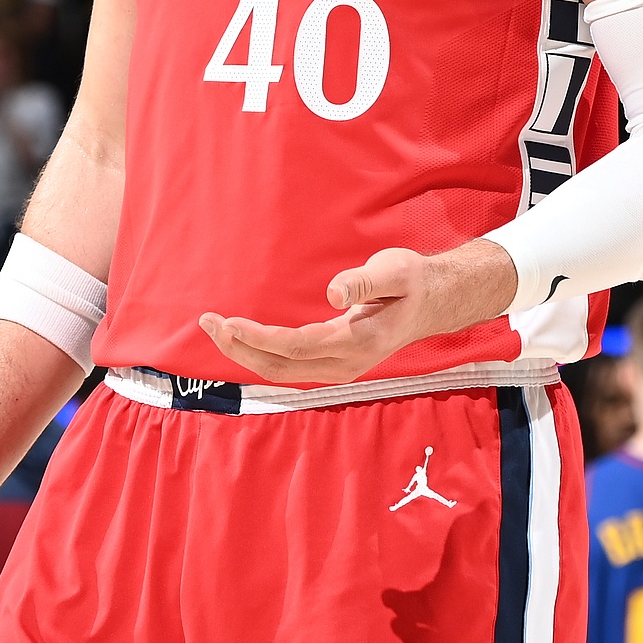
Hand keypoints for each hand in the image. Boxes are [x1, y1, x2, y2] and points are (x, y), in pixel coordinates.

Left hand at [200, 240, 518, 385]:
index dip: (259, 338)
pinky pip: (291, 367)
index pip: (296, 346)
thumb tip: (332, 293)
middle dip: (241, 350)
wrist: (434, 302)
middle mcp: (346, 362)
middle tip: (208, 322)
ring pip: (283, 372)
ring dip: (247, 355)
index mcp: (357, 340)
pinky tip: (243, 342)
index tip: (228, 322)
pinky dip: (262, 356)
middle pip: (281, 368)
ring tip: (216, 330)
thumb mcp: (394, 270)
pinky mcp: (335, 362)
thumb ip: (364, 282)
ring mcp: (340, 367)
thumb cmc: (412, 281)